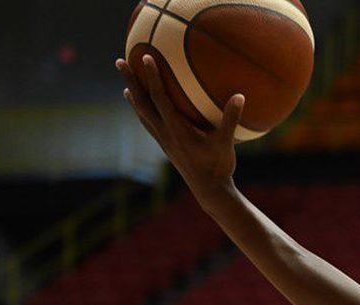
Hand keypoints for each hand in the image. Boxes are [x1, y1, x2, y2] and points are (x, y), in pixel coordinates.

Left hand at [116, 56, 241, 200]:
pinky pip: (149, 125)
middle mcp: (165, 134)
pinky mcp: (167, 147)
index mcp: (177, 130)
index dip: (152, 77)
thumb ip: (231, 119)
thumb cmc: (219, 167)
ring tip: (126, 86)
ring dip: (133, 98)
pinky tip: (143, 109)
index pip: (160, 99)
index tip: (145, 58)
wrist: (209, 191)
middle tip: (119, 62)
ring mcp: (164, 141)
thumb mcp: (226, 143)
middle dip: (130, 82)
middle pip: (142, 103)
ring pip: (143, 114)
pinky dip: (143, 113)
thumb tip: (240, 96)